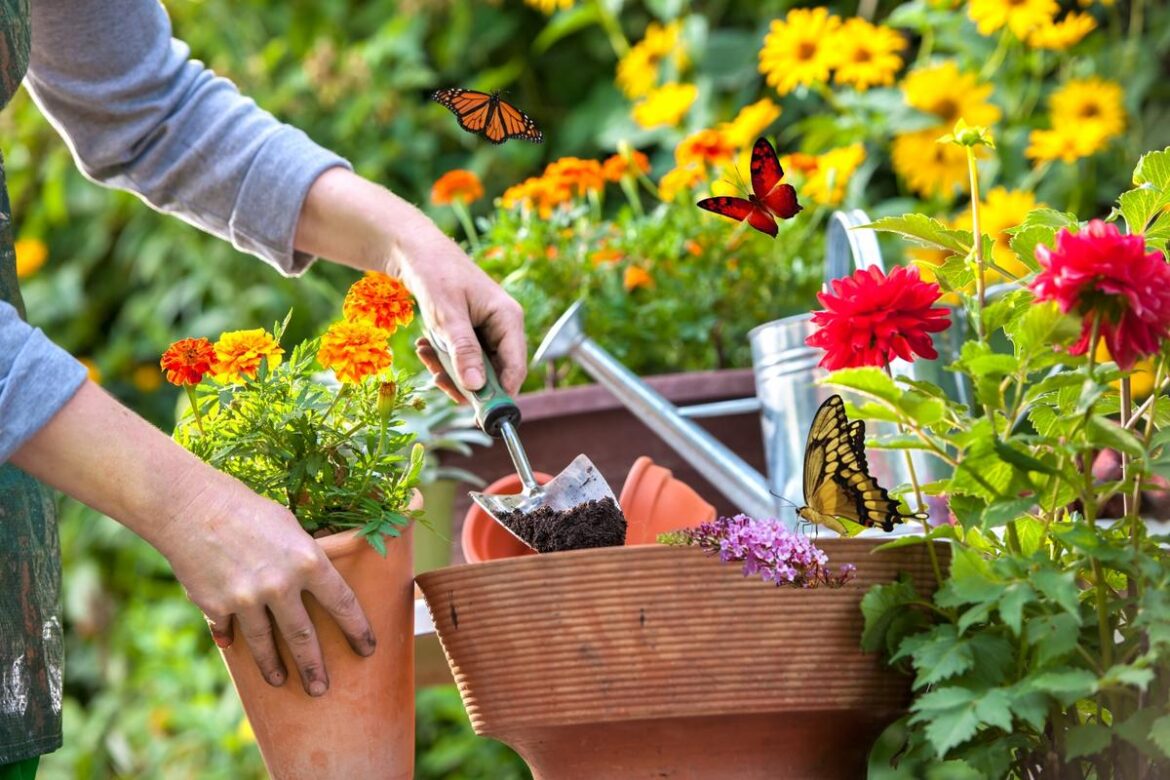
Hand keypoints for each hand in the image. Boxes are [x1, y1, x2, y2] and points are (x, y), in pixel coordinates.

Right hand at [11, 382, 375, 696]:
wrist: (191, 507)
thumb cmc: (247, 509)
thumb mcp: (289, 526)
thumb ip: (304, 557)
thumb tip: (318, 581)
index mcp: (308, 561)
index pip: (342, 603)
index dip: (357, 629)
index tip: (367, 648)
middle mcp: (281, 585)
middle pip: (304, 638)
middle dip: (315, 668)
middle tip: (321, 689)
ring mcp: (247, 600)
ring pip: (265, 645)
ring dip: (274, 667)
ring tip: (281, 681)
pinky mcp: (217, 607)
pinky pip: (229, 631)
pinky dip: (231, 639)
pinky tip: (233, 647)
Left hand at [292, 169, 527, 401]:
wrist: (416, 251)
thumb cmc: (435, 275)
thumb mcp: (447, 316)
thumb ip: (464, 351)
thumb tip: (477, 387)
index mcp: (509, 318)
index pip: (515, 368)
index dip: (499, 394)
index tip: (477, 414)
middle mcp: (504, 326)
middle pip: (495, 373)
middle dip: (465, 381)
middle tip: (437, 380)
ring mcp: (488, 330)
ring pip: (476, 368)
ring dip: (449, 369)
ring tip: (426, 354)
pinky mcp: (473, 332)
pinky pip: (463, 357)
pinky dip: (444, 358)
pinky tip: (426, 347)